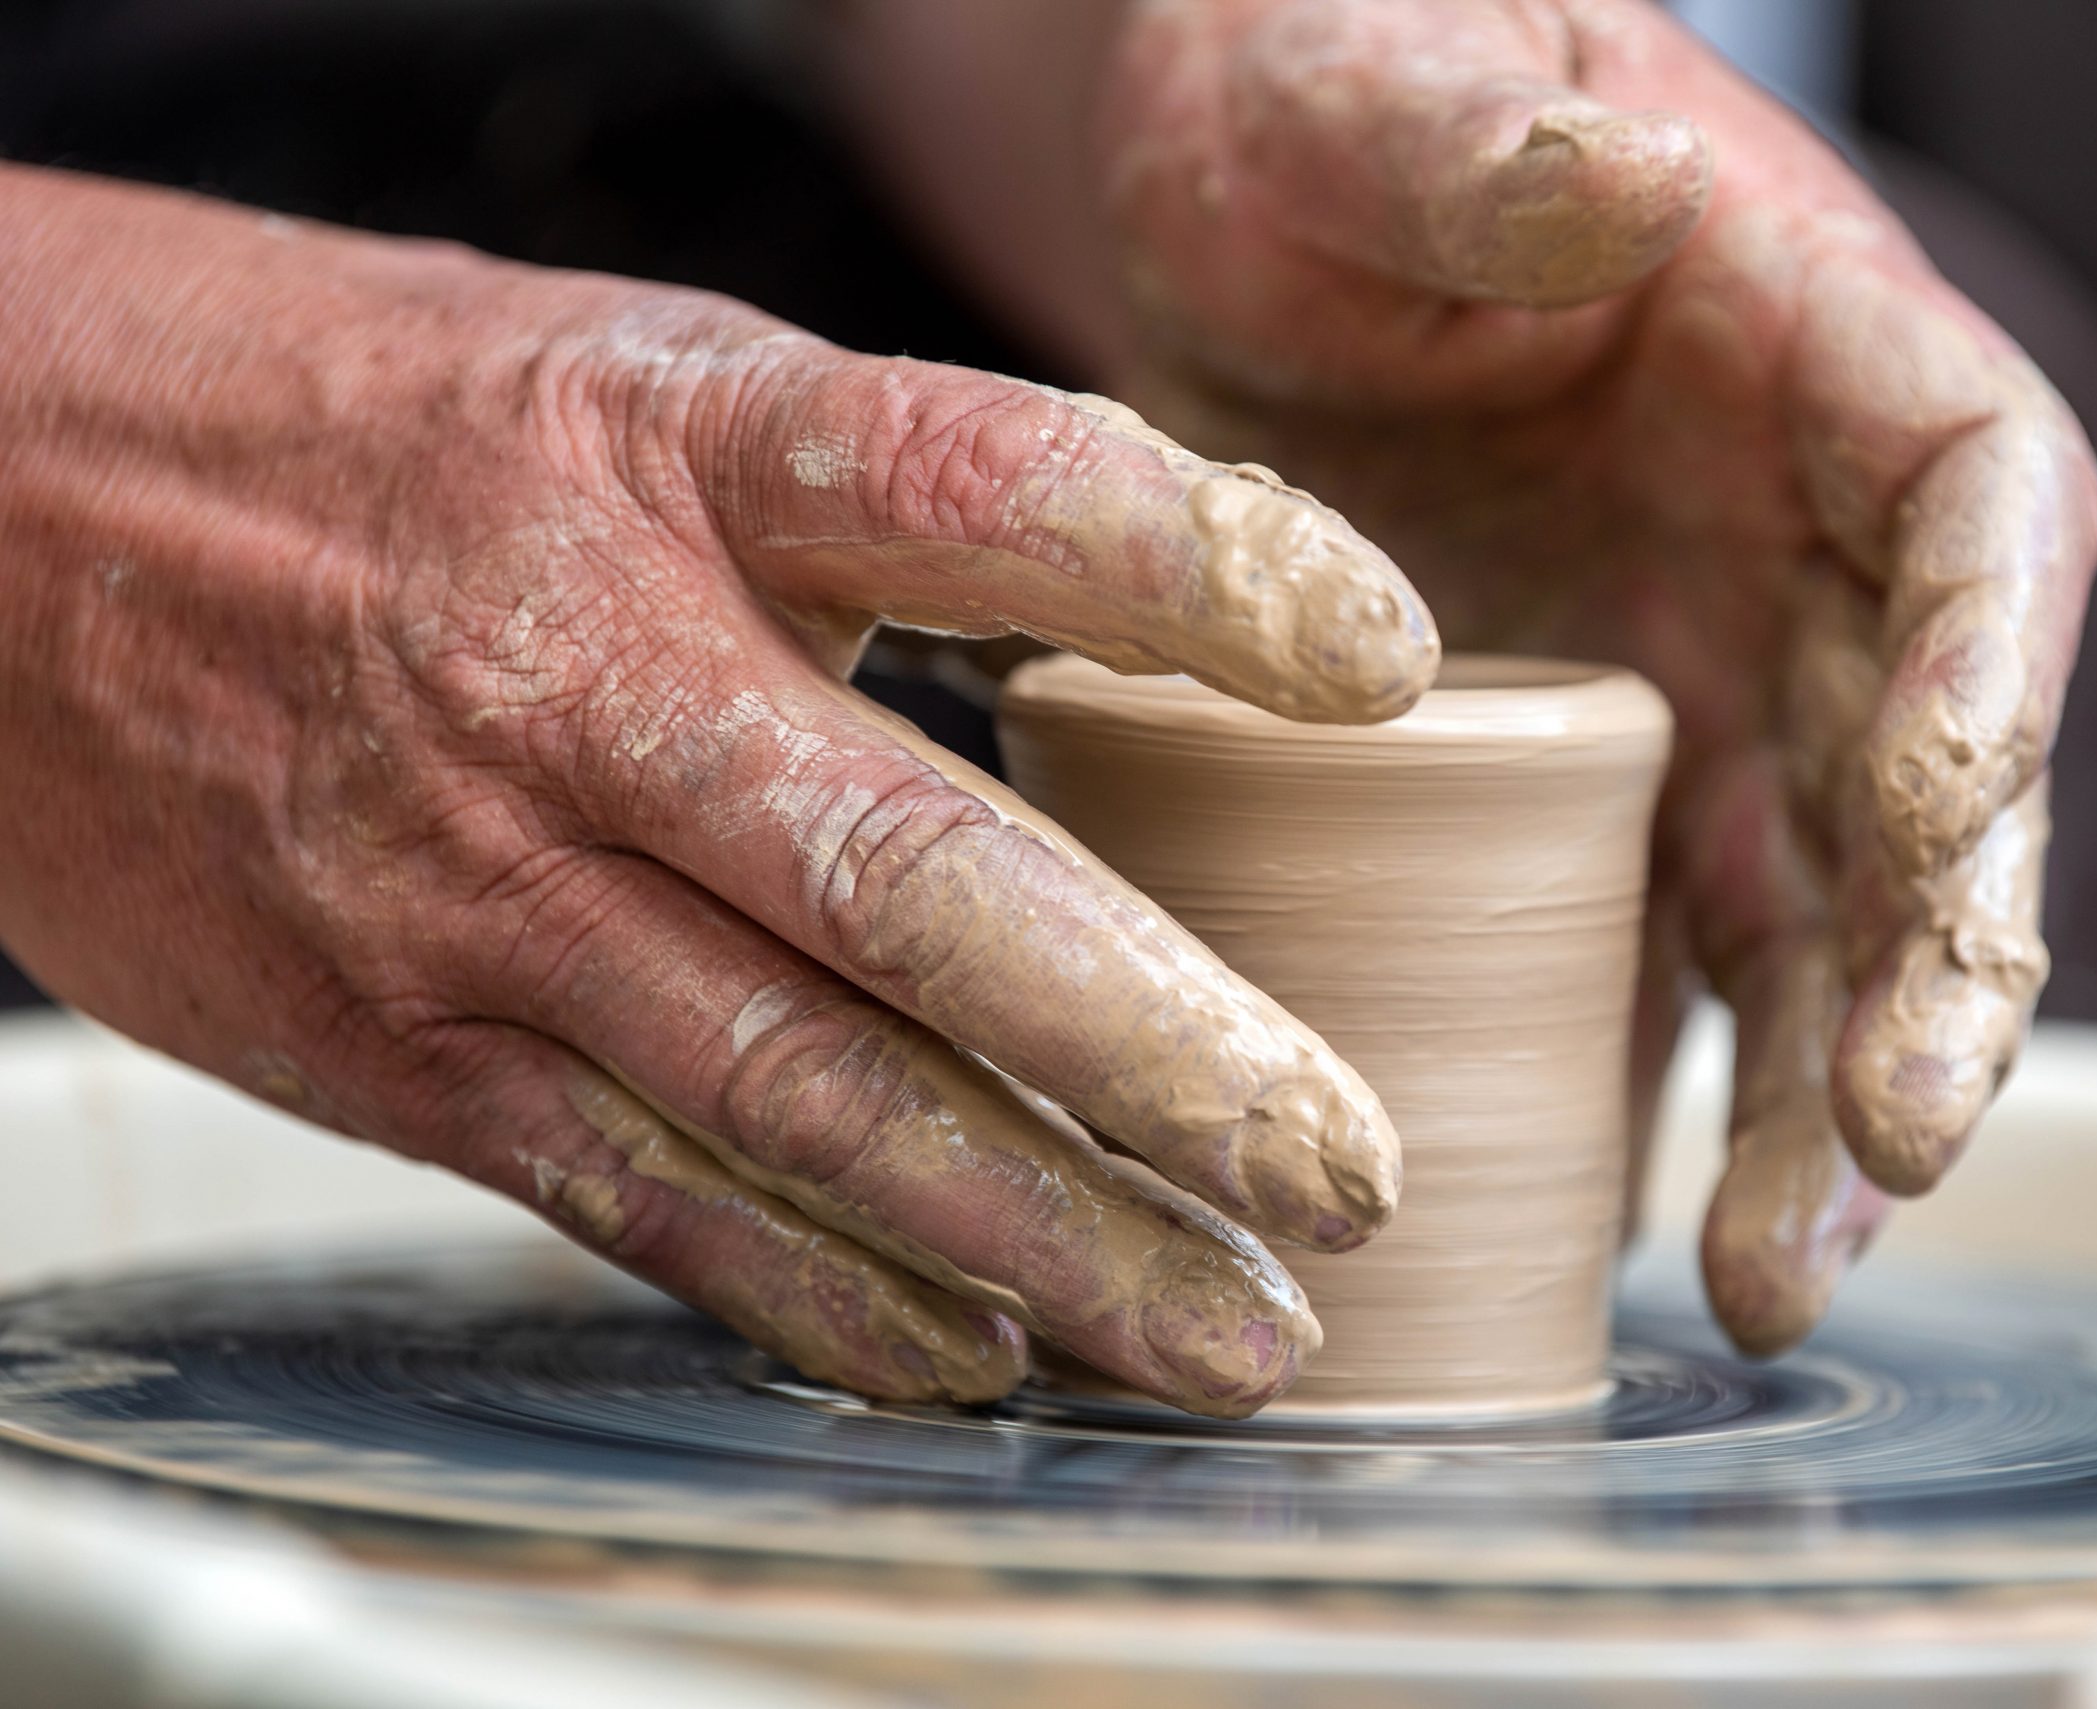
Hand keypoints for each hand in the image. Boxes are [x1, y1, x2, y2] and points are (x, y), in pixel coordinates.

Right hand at [0, 166, 1436, 1416]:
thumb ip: (889, 505)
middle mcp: (584, 680)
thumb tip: (1191, 613)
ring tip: (1223, 1331)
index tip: (1376, 661)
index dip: (1195, 563)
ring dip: (1037, 1239)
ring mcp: (480, 887)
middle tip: (1341, 1164)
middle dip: (1153, 1049)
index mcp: (677, 452)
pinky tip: (979, 1357)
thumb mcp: (645, 389)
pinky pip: (645, 1198)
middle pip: (913, 884)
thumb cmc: (384, 436)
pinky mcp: (400, 1044)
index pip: (980, 487)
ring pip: (801, 1097)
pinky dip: (827, 1296)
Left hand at [1096, 0, 2096, 1351]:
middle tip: (1897, 1144)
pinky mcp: (1590, 790)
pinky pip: (1660, 954)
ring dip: (1823, 1100)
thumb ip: (1473, 133)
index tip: (1934, 813)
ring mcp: (1706, 681)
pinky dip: (1669, 1100)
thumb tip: (1627, 177)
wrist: (1220, 211)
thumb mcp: (1360, 82)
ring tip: (1767, 1280)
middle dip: (1937, 963)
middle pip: (1938, 771)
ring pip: (1817, 914)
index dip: (1988, 669)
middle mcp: (1799, 547)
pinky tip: (1637, 1245)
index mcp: (1815, 349)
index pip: (1981, 510)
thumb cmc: (1313, 102)